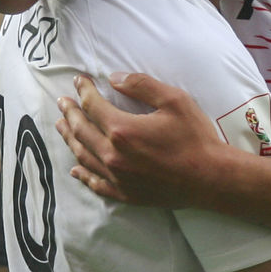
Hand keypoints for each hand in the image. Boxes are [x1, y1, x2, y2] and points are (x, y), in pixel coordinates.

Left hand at [55, 72, 228, 206]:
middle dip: (70, 113)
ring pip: (83, 156)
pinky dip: (83, 174)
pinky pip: (95, 183)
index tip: (78, 81)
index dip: (83, 91)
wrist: (209, 177)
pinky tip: (76, 169)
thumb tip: (114, 78)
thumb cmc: (195, 137)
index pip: (93, 106)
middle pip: (81, 131)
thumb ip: (142, 85)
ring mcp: (116, 177)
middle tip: (62, 102)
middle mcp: (112, 155)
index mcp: (122, 129)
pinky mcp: (124, 194)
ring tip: (61, 127)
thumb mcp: (174, 100)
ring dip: (70, 139)